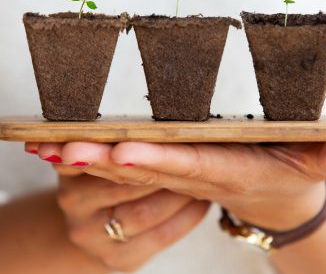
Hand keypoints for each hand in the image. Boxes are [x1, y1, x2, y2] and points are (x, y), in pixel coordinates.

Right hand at [25, 143, 208, 272]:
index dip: (123, 152)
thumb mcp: (98, 155)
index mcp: (70, 167)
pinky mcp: (116, 259)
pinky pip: (161, 236)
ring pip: (146, 212)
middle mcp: (72, 202)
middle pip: (125, 183)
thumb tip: (140, 118)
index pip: (100, 155)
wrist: (91, 227)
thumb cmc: (104, 179)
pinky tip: (202, 203)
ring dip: (180, 194)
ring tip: (204, 178)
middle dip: (162, 169)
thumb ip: (107, 141)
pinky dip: (186, 218)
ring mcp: (92, 236)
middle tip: (195, 151)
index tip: (143, 145)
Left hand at [29, 140, 325, 230]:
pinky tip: (64, 148)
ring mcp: (175, 174)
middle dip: (106, 160)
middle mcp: (193, 175)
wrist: (268, 194)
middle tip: (67, 147)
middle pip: (146, 167)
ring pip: (129, 168)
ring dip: (92, 160)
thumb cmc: (285, 172)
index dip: (158, 159)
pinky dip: (95, 159)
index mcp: (224, 170)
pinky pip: (125, 166)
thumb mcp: (311, 163)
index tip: (125, 151)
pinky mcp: (164, 168)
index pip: (187, 166)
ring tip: (53, 146)